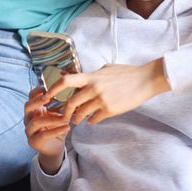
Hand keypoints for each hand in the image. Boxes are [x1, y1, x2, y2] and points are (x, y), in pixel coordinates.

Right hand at [24, 87, 69, 174]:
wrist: (55, 146)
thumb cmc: (56, 126)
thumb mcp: (57, 113)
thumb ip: (59, 103)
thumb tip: (70, 89)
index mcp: (34, 109)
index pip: (31, 96)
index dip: (37, 90)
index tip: (47, 85)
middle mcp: (29, 118)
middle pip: (27, 106)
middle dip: (37, 101)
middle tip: (49, 98)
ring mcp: (29, 130)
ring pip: (36, 122)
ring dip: (51, 119)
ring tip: (65, 118)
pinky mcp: (33, 141)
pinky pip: (43, 135)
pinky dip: (56, 131)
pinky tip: (67, 127)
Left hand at [46, 59, 169, 125]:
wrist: (145, 80)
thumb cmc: (127, 72)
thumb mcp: (107, 69)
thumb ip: (93, 75)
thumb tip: (84, 78)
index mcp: (91, 76)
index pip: (66, 81)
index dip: (53, 89)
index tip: (46, 96)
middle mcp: (94, 88)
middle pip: (71, 103)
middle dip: (65, 112)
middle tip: (65, 116)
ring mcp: (101, 100)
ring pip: (82, 114)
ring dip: (78, 119)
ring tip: (78, 120)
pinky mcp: (110, 110)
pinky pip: (94, 119)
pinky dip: (91, 121)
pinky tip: (93, 120)